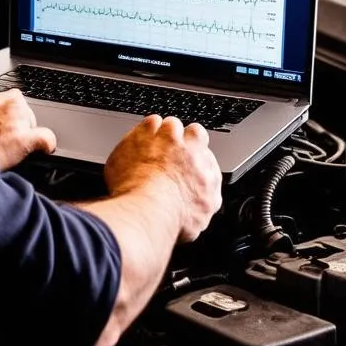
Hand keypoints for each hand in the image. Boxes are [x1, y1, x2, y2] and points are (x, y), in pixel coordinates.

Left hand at [104, 115, 221, 242]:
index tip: (187, 165)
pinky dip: (143, 130)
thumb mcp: (196, 223)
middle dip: (186, 140)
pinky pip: (148, 122)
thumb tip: (194, 212)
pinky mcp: (145, 135)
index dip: (196, 161)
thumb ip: (199, 207)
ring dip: (163, 133)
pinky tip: (136, 141)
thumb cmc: (170, 219)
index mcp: (208, 175)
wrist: (148, 209)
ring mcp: (168, 140)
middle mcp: (192, 153)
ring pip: (172, 124)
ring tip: (151, 145)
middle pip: (196, 134)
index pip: (209, 161)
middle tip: (172, 151)